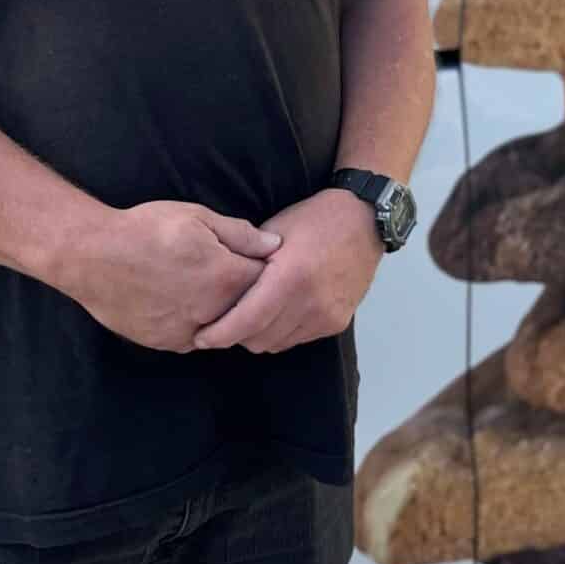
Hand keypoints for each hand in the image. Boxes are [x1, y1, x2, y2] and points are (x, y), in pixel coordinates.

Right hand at [58, 202, 279, 352]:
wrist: (93, 256)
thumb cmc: (145, 230)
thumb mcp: (197, 217)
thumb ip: (240, 234)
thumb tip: (274, 245)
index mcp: (226, 278)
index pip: (266, 279)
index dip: (264, 267)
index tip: (254, 258)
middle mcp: (212, 312)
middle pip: (247, 307)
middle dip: (246, 292)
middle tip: (227, 272)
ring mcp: (189, 332)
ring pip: (221, 327)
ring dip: (222, 312)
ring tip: (205, 287)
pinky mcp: (166, 342)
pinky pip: (195, 337)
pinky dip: (198, 324)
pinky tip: (186, 303)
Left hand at [192, 187, 381, 353]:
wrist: (364, 221)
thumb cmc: (314, 219)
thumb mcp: (274, 231)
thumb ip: (246, 262)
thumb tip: (217, 288)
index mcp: (290, 277)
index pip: (247, 320)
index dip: (220, 334)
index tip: (200, 337)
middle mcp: (310, 302)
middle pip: (259, 338)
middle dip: (236, 334)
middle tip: (224, 321)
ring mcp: (326, 316)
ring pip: (277, 344)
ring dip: (260, 334)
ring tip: (252, 315)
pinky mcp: (337, 322)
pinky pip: (298, 339)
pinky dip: (282, 332)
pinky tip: (280, 312)